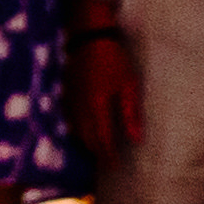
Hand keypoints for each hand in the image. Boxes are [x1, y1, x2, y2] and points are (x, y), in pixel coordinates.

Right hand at [69, 23, 143, 162]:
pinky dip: (78, 131)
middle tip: (108, 163)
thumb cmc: (113, 59)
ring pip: (77, 131)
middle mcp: (80, 108)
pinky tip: (86, 131)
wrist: (89, 37)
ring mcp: (71, 101)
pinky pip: (71, 120)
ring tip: (98, 151)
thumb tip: (136, 139)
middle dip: (97, 152)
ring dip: (87, 144)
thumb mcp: (128, 85)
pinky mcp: (67, 93)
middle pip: (87, 138)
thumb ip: (130, 113)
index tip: (115, 166)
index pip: (102, 139)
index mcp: (97, 106)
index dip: (108, 155)